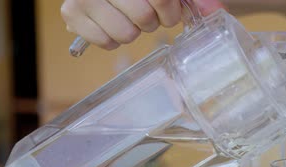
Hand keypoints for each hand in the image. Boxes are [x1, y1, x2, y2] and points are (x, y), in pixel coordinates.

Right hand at [61, 0, 224, 49]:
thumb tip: (213, 13)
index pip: (162, 0)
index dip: (170, 9)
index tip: (169, 8)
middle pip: (145, 18)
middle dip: (153, 21)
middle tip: (147, 14)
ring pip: (126, 35)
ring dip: (134, 31)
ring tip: (128, 17)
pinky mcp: (71, 14)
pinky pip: (107, 42)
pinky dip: (113, 38)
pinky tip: (111, 22)